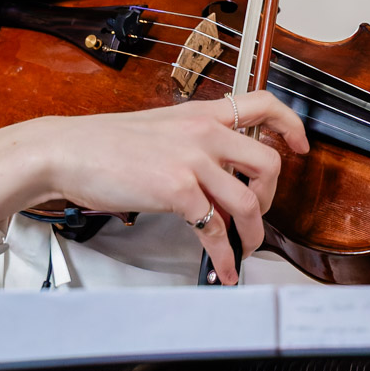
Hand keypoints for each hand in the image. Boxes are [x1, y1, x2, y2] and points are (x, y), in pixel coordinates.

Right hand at [0, 91, 308, 284]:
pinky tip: (223, 267)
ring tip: (244, 248)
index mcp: (201, 113)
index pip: (263, 103)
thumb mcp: (159, 129)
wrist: (68, 150)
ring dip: (253, 232)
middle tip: (257, 212)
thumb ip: (192, 144)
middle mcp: (203, 131)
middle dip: (271, 196)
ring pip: (249, 200)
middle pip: (268, 161)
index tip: (301, 145)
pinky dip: (224, 255)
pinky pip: (215, 229)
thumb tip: (215, 174)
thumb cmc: (104, 144)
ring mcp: (192, 159)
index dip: (291, 124)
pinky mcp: (177, 189)